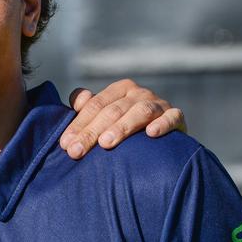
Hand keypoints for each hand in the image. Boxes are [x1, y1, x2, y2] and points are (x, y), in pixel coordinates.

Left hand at [59, 79, 186, 158]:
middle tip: (76, 152)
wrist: (164, 140)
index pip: (95, 105)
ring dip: (122, 127)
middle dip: (92, 132)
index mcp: (119, 90)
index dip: (79, 124)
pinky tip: (151, 134)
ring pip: (140, 111)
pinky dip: (163, 124)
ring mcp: (159, 103)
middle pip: (112, 111)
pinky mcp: (177, 116)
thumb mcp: (106, 116)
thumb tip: (77, 100)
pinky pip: (172, 117)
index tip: (65, 144)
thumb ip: (89, 108)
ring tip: (106, 143)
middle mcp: (139, 93)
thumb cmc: (126, 127)